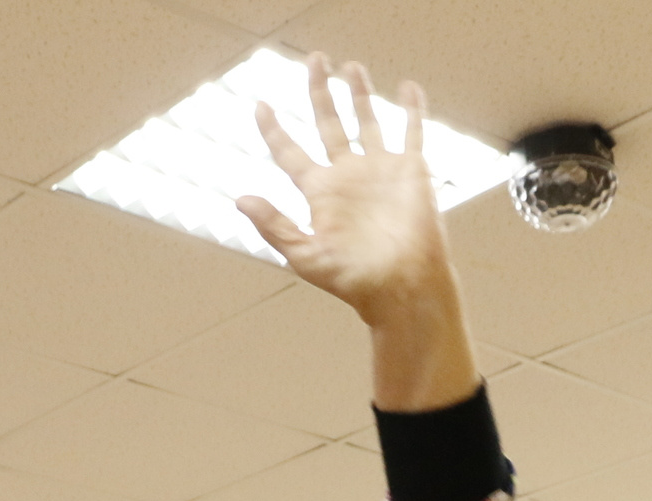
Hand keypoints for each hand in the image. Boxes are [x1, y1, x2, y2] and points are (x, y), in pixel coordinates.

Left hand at [239, 56, 450, 325]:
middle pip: (328, 123)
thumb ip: (274, 226)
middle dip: (320, 92)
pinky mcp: (411, 172)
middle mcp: (347, 176)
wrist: (403, 288)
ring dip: (359, 93)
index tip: (261, 105)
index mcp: (320, 193)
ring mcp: (380, 171)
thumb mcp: (305, 256)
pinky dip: (411, 110)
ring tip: (350, 67)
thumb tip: (240, 199)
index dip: (274, 129)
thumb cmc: (355, 281)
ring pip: (367, 120)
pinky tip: (408, 89)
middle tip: (314, 61)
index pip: (290, 152)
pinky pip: (411, 133)